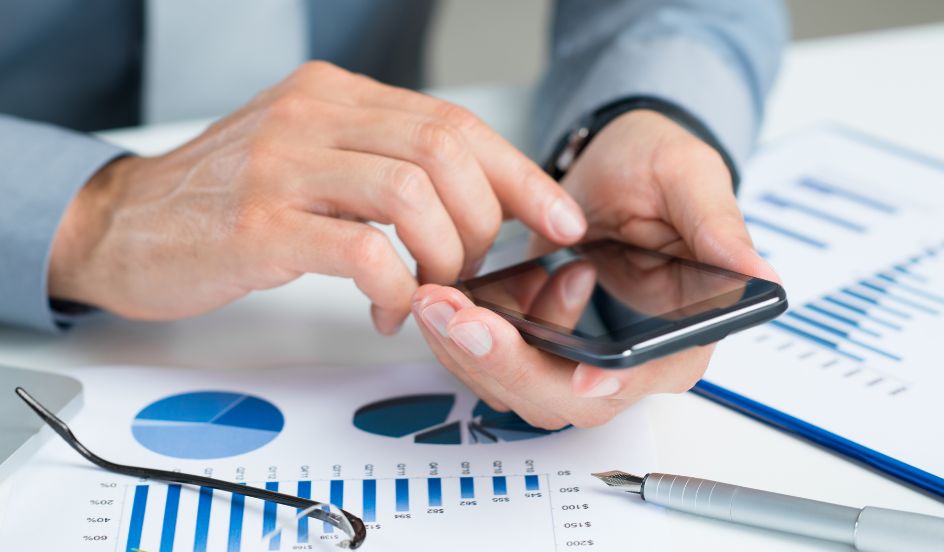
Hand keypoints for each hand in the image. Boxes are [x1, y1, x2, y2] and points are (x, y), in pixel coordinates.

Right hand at [48, 61, 586, 332]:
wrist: (122, 223)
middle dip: (485, 223)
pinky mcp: (259, 225)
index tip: (558, 217)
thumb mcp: (310, 157)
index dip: (519, 174)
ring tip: (429, 292)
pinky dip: (395, 287)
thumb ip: (380, 163)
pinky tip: (385, 308)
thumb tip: (473, 201)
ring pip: (414, 195)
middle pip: (445, 152)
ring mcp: (284, 165)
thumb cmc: (225, 201)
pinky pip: (363, 250)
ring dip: (443, 257)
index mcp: (335, 95)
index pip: (454, 121)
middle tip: (473, 270)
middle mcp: (313, 114)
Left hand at [412, 109, 777, 428]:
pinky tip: (443, 298)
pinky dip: (459, 340)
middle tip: (461, 318)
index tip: (575, 372)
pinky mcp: (536, 344)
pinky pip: (492, 364)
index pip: (646, 380)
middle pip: (567, 400)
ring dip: (470, 354)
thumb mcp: (689, 178)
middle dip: (509, 365)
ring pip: (519, 390)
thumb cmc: (656, 170)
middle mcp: (629, 361)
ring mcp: (576, 357)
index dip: (609, 386)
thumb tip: (760, 274)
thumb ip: (717, 226)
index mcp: (681, 334)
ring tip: (437, 301)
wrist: (613, 165)